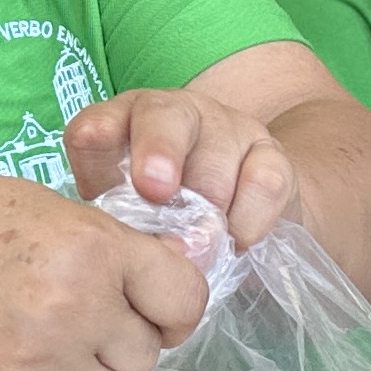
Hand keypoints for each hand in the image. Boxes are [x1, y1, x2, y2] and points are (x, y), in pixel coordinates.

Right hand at [0, 171, 211, 370]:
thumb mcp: (37, 209)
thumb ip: (106, 248)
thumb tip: (174, 279)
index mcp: (91, 250)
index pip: (183, 297)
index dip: (169, 307)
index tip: (149, 309)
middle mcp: (74, 311)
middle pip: (142, 354)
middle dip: (113, 342)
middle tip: (60, 320)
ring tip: (25, 348)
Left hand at [66, 88, 299, 248]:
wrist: (240, 218)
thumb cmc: (167, 223)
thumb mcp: (133, 225)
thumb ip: (128, 231)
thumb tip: (144, 256)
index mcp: (122, 128)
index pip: (100, 122)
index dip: (99, 140)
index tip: (100, 180)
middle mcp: (173, 114)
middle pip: (162, 115)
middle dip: (159, 151)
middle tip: (157, 192)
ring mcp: (225, 127)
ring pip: (217, 153)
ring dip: (208, 208)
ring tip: (200, 246)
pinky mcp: (271, 154)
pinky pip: (264, 181)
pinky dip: (250, 218)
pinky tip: (239, 241)